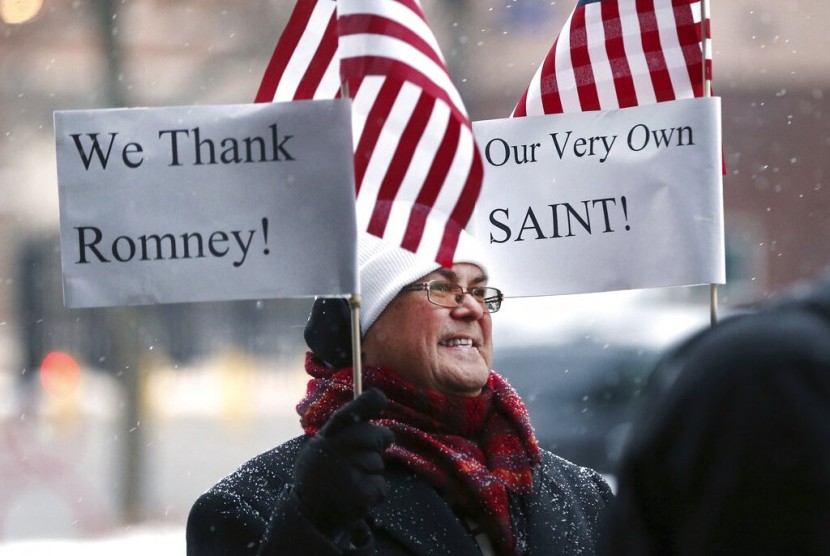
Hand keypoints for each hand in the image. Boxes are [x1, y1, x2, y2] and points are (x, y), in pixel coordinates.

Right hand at [293, 388, 394, 536]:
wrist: (307, 518)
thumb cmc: (319, 478)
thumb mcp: (320, 449)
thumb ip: (342, 431)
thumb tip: (374, 401)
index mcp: (324, 440)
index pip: (347, 414)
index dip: (366, 403)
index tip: (379, 397)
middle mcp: (333, 452)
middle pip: (376, 435)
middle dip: (378, 442)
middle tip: (364, 456)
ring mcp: (347, 473)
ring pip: (379, 462)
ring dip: (372, 471)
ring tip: (351, 481)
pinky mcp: (360, 495)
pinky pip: (381, 485)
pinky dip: (375, 491)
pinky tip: (358, 496)